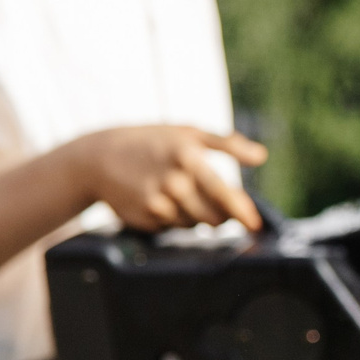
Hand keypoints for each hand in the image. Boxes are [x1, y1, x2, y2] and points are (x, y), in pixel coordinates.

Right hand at [70, 125, 266, 231]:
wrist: (98, 158)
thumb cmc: (151, 141)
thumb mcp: (188, 132)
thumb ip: (228, 144)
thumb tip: (261, 156)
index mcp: (189, 157)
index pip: (224, 193)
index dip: (243, 212)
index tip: (256, 224)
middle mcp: (173, 183)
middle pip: (214, 217)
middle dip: (223, 216)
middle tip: (220, 207)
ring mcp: (157, 203)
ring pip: (195, 224)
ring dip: (198, 216)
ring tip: (181, 193)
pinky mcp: (145, 219)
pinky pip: (174, 227)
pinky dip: (175, 218)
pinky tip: (162, 199)